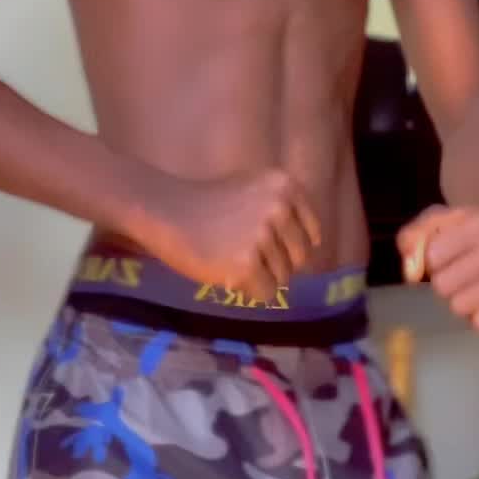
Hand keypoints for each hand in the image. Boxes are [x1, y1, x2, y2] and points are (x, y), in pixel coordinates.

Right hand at [135, 168, 321, 303]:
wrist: (166, 210)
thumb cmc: (209, 203)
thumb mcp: (256, 190)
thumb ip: (284, 210)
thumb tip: (312, 248)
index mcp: (286, 186)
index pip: (312, 234)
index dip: (291, 246)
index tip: (270, 246)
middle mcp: (280, 207)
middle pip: (300, 258)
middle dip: (277, 262)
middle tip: (246, 253)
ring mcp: (263, 236)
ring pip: (283, 278)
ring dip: (260, 275)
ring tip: (231, 257)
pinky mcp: (246, 264)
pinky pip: (265, 293)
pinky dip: (249, 289)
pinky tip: (227, 271)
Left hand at [397, 206, 478, 330]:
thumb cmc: (471, 231)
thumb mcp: (440, 220)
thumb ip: (414, 237)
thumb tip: (411, 274)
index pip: (433, 257)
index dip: (432, 259)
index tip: (443, 254)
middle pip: (443, 285)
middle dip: (443, 281)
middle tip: (457, 272)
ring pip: (459, 307)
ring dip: (460, 298)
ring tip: (473, 284)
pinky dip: (478, 315)